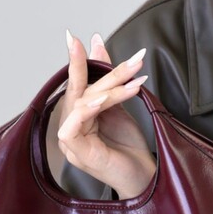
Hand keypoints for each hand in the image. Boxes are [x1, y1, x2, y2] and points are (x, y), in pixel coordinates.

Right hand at [46, 30, 156, 199]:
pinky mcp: (77, 154)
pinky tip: (102, 101)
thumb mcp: (118, 103)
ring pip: (81, 106)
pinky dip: (85, 112)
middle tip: (133, 61)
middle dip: (106, 72)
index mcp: (76, 116)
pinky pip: (71, 128)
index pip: (76, 84)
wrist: (142, 176)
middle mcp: (70, 128)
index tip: (73, 37)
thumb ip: (107, 77)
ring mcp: (71, 143)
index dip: (75, 61)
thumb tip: (96, 41)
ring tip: (135, 83)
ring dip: (110, 90)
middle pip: (81, 92)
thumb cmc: (128, 145)